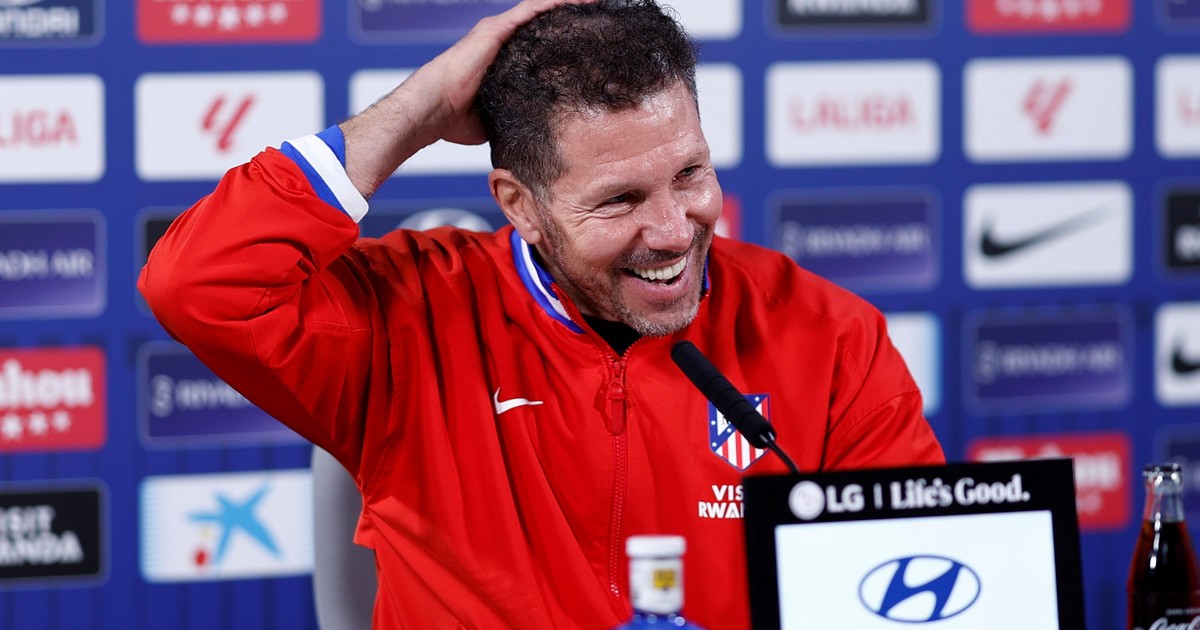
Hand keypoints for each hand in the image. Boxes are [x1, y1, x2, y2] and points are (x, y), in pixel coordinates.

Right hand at [340, 0, 588, 197]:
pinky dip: (557, 4)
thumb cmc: (454, 119)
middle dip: (567, 19)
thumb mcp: (496, 116)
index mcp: (500, 59)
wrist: (432, 110)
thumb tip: (536, 132)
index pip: (537, 44)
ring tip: (595, 2)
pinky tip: (580, 1)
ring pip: (540, 11)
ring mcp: (498, 31)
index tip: (585, 41)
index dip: (560, 40)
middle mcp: (500, 40)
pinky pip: (534, 9)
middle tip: (597, 16)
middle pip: (541, 24)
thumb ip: (516, 114)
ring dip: (567, 6)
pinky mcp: (496, 29)